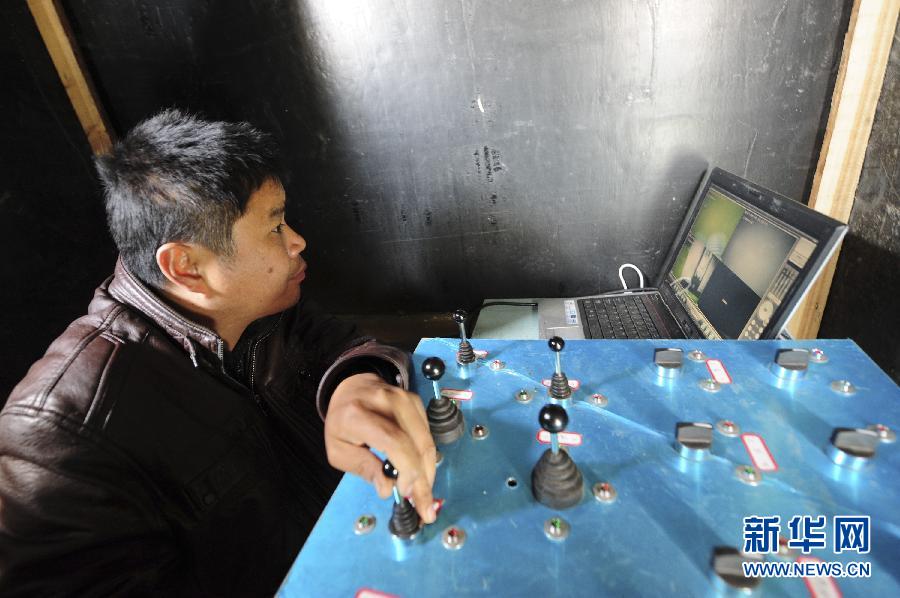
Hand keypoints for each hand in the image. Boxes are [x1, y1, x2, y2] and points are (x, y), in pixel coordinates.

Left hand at [324, 373, 436, 522]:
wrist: (351, 388)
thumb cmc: (342, 423)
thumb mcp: (339, 451)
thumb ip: (363, 468)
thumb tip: (387, 489)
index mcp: (359, 415)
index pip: (394, 441)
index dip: (406, 469)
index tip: (405, 492)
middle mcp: (386, 401)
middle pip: (416, 443)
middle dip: (423, 478)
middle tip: (424, 506)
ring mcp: (404, 398)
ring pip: (427, 440)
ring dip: (428, 471)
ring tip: (424, 494)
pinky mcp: (416, 401)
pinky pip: (428, 434)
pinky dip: (427, 457)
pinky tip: (422, 473)